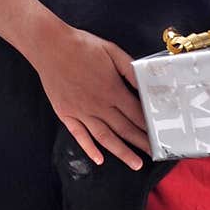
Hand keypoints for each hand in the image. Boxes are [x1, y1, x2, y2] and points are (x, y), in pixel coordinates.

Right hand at [33, 26, 150, 170]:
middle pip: (125, 129)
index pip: (136, 114)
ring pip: (105, 137)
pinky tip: (99, 159)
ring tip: (135, 164)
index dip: (149, 126)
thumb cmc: (82, 46)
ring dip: (122, 152)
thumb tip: (146, 84)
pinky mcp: (66, 114)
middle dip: (141, 143)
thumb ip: (130, 70)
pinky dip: (89, 149)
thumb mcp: (112, 51)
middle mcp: (98, 105)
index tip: (159, 135)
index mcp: (112, 89)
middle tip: (155, 154)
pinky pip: (79, 135)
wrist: (50, 46)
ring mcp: (81, 112)